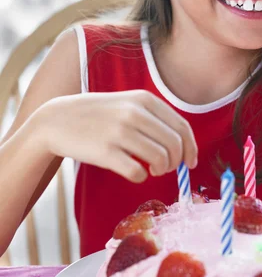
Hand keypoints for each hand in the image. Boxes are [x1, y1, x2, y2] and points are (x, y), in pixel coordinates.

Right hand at [38, 90, 197, 182]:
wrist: (56, 119)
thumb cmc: (98, 115)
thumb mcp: (127, 104)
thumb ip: (154, 118)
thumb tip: (183, 146)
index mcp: (144, 100)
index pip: (182, 127)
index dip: (191, 148)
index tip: (190, 162)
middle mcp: (134, 113)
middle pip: (174, 145)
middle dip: (176, 162)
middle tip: (166, 168)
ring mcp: (120, 132)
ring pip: (160, 159)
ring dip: (161, 170)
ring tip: (151, 170)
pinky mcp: (106, 152)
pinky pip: (137, 172)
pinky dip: (140, 177)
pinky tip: (134, 173)